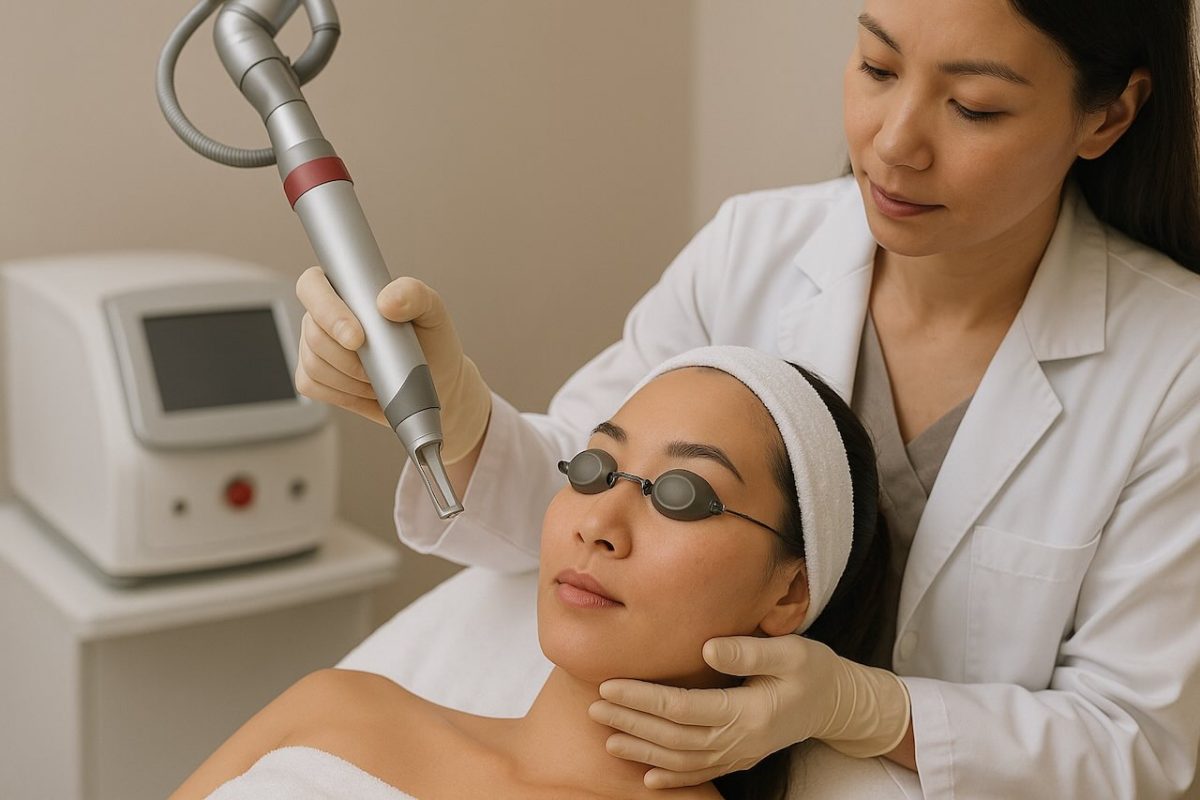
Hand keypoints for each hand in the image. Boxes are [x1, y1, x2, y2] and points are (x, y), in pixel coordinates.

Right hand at [294, 267, 490, 462]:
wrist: (435, 382)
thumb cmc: (431, 341)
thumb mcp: (433, 312)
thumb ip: (414, 295)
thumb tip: (386, 302)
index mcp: (346, 289)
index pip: (313, 285)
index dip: (327, 311)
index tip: (357, 338)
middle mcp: (323, 315)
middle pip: (313, 333)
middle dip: (348, 357)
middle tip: (381, 366)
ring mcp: (315, 347)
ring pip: (314, 364)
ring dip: (350, 379)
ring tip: (379, 378)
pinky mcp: (315, 378)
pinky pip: (313, 386)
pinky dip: (344, 394)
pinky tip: (367, 392)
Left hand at [587, 635, 910, 788]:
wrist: (837, 703)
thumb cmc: (812, 669)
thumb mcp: (789, 651)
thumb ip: (747, 652)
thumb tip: (706, 649)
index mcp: (747, 712)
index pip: (681, 708)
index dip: (642, 699)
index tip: (609, 686)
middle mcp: (740, 741)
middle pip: (673, 736)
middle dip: (631, 723)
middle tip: (594, 707)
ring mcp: (739, 755)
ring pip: (681, 759)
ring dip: (642, 749)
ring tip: (607, 736)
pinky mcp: (740, 758)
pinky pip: (700, 774)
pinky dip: (670, 777)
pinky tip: (646, 775)